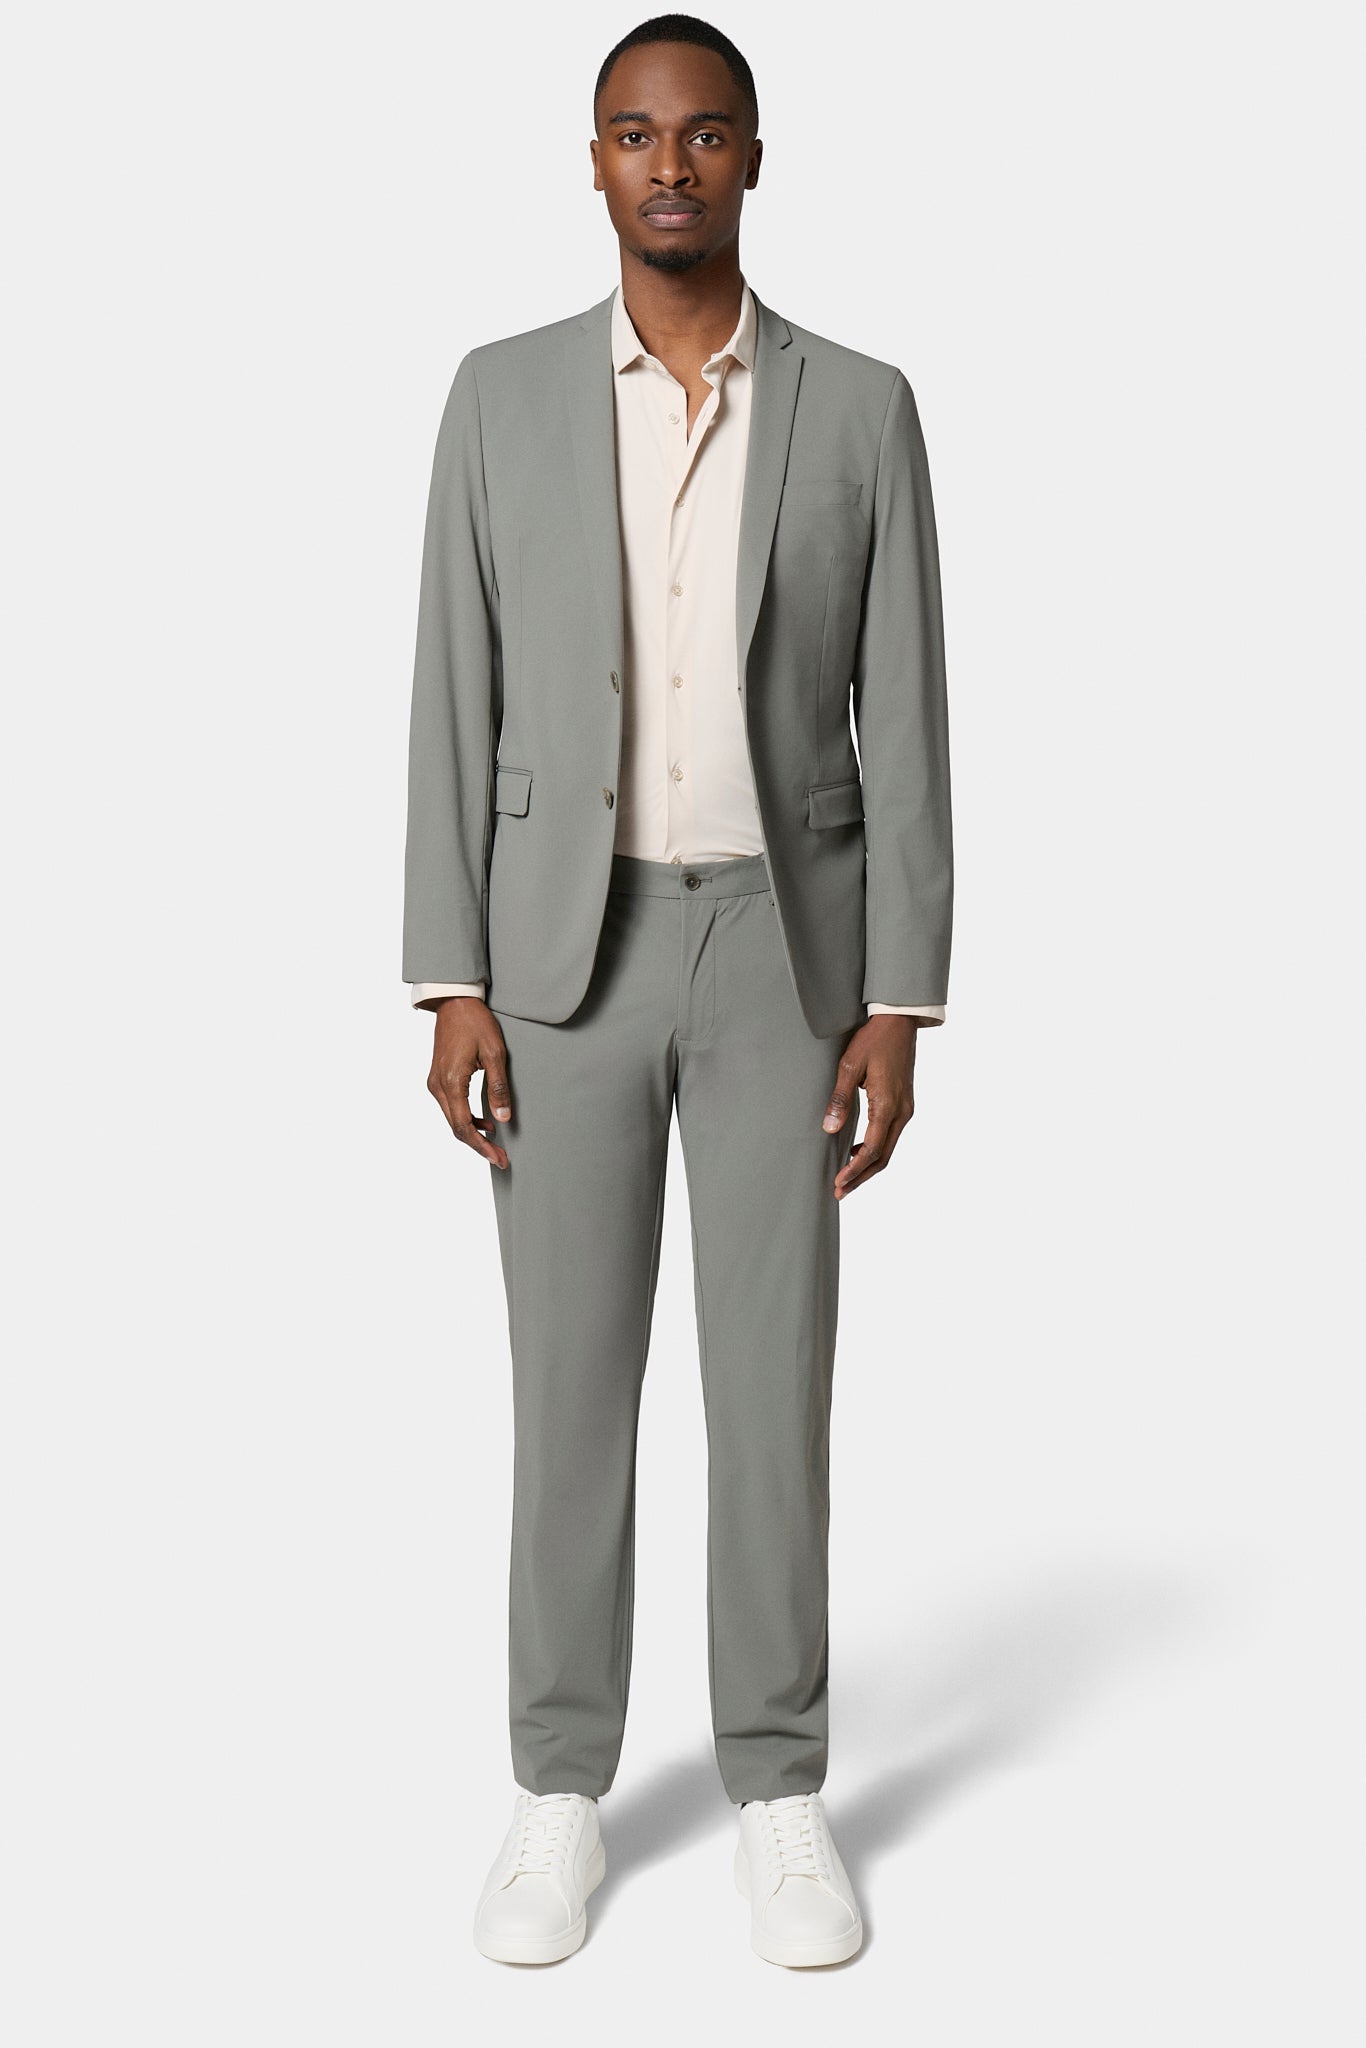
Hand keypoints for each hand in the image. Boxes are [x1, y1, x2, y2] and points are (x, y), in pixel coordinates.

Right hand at [426, 998, 512, 1168]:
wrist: (454, 1003)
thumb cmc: (476, 1024)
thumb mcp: (495, 1054)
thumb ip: (498, 1088)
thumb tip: (502, 1118)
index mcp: (451, 1082)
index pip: (464, 1126)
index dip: (481, 1147)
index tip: (499, 1159)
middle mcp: (438, 1086)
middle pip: (456, 1128)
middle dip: (479, 1146)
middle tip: (501, 1158)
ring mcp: (435, 1083)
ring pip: (452, 1120)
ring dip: (473, 1134)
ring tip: (495, 1145)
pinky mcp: (437, 1079)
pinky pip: (451, 1108)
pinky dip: (466, 1119)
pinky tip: (485, 1122)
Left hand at [821, 1015, 918, 1199]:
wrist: (899, 1022)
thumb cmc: (873, 1040)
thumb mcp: (848, 1066)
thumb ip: (839, 1099)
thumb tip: (829, 1129)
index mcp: (888, 1105)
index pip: (872, 1150)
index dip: (854, 1170)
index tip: (838, 1183)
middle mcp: (902, 1112)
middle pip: (883, 1157)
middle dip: (861, 1177)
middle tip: (840, 1191)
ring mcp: (906, 1109)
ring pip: (888, 1149)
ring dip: (868, 1166)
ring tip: (846, 1178)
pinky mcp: (904, 1105)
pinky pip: (891, 1136)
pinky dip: (875, 1151)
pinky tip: (858, 1152)